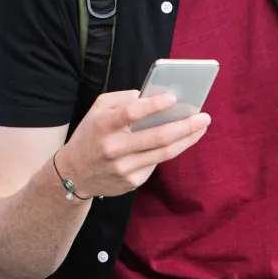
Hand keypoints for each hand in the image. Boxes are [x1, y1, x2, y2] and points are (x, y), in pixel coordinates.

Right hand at [54, 90, 210, 198]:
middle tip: (204, 116)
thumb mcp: (97, 110)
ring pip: (164, 153)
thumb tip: (153, 96)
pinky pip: (156, 163)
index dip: (153, 105)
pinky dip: (170, 150)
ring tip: (201, 127)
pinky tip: (181, 140)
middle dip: (185, 125)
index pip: (130, 113)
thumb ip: (122, 99)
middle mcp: (112, 148)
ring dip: (187, 139)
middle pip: (157, 137)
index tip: (174, 98)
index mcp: (102, 125)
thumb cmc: (90, 134)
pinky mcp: (131, 182)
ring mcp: (123, 168)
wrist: (73, 174)